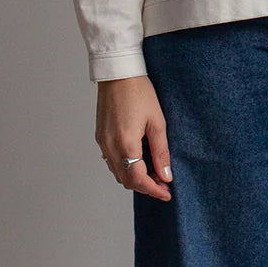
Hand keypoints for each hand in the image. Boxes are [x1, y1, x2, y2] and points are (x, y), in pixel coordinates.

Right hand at [95, 75, 173, 200]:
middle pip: (126, 180)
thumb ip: (161, 151)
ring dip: (134, 178)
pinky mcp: (100, 136)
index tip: (167, 193)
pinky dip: (124, 167)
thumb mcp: (157, 121)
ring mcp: (102, 142)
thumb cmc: (139, 92)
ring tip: (153, 173)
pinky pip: (111, 161)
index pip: (138, 179)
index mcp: (125, 143)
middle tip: (163, 183)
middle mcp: (110, 146)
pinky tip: (138, 160)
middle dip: (145, 186)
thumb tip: (165, 176)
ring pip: (117, 173)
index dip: (154, 190)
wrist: (118, 73)